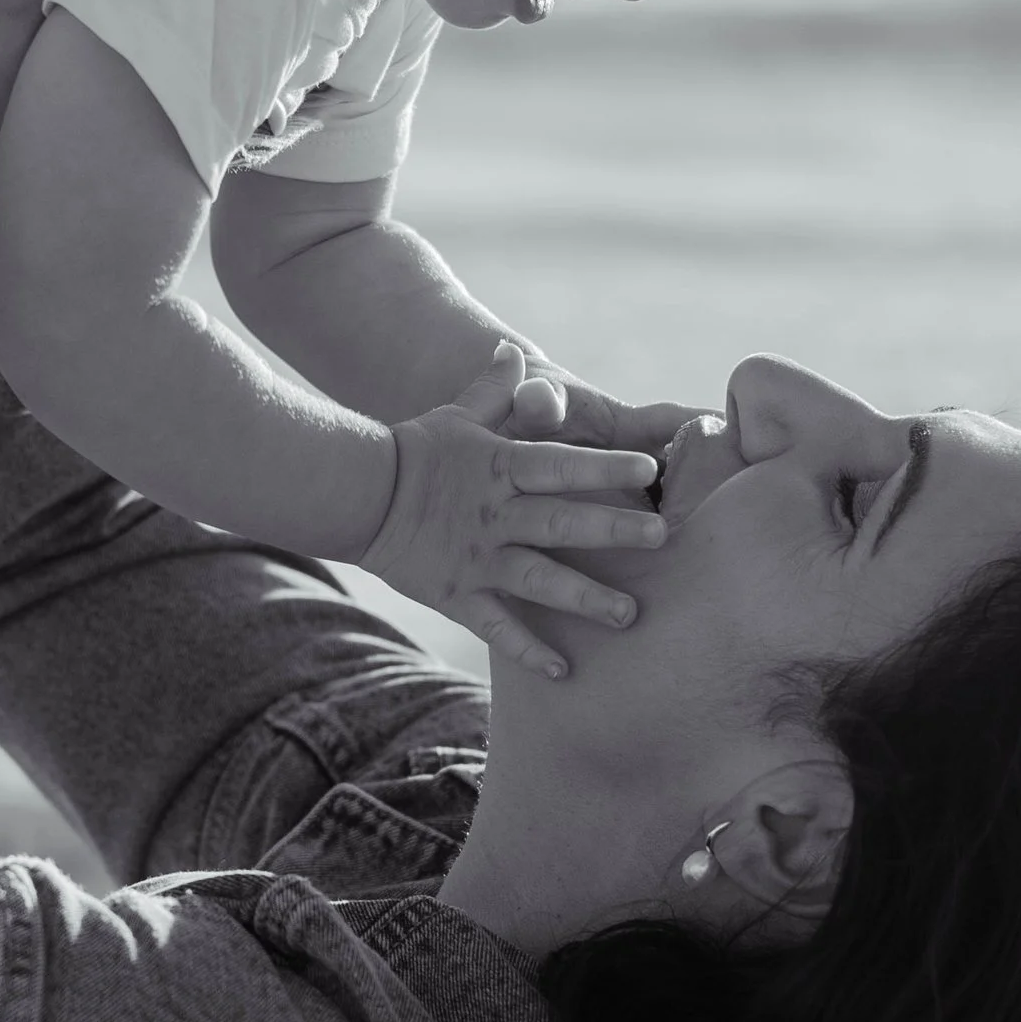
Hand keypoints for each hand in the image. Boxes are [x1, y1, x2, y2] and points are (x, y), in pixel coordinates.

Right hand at [360, 343, 663, 677]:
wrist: (359, 496)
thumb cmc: (416, 451)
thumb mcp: (457, 415)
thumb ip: (495, 390)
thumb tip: (512, 350)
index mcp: (499, 468)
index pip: (558, 465)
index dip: (603, 467)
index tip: (648, 469)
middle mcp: (495, 516)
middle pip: (561, 523)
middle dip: (612, 530)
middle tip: (661, 538)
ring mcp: (478, 559)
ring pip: (539, 580)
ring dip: (585, 599)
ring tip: (629, 616)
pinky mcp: (458, 594)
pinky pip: (497, 627)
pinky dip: (528, 650)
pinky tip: (563, 671)